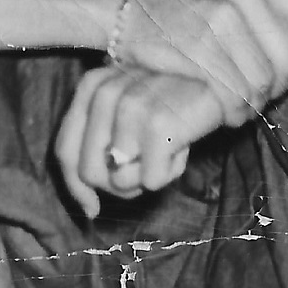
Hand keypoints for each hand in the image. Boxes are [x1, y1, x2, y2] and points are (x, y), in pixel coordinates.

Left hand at [55, 64, 230, 217]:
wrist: (222, 77)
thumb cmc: (173, 103)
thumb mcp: (129, 113)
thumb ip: (99, 151)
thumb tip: (89, 210)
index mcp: (92, 86)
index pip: (65, 150)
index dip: (76, 187)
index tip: (93, 208)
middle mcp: (105, 93)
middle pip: (90, 173)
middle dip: (118, 184)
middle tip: (149, 164)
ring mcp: (130, 108)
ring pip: (121, 182)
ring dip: (148, 176)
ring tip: (169, 147)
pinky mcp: (156, 125)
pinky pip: (152, 182)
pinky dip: (171, 172)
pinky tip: (184, 145)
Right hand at [105, 0, 287, 117]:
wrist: (125, 0)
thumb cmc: (184, 1)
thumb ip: (269, 9)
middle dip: (281, 88)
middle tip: (263, 97)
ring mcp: (221, 21)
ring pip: (263, 82)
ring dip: (255, 106)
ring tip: (242, 108)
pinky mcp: (199, 49)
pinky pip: (234, 94)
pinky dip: (235, 113)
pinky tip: (226, 114)